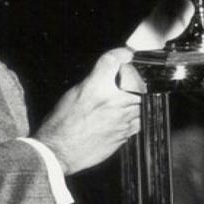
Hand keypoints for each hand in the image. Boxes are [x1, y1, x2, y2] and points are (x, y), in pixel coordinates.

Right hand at [35, 47, 141, 174]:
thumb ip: (95, 80)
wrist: (60, 150)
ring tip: (127, 99)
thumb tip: (108, 74)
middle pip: (138, 82)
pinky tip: (127, 115)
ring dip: (138, 98)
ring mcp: (123, 119)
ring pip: (143, 101)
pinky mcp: (126, 133)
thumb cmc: (61, 123)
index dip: (122, 54)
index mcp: (97, 87)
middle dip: (136, 80)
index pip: (114, 61)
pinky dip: (137, 114)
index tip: (126, 54)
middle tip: (129, 80)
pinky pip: (140, 119)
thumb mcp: (74, 93)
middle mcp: (114, 101)